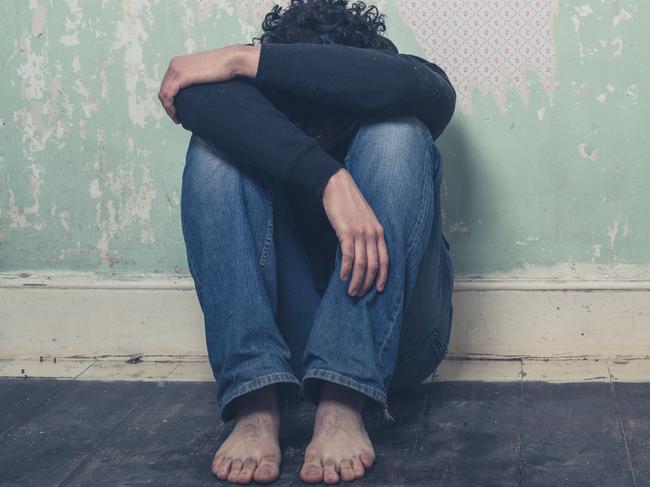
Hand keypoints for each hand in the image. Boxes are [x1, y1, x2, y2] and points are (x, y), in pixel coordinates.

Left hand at [158, 44, 259, 123]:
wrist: (230, 61)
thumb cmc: (223, 69)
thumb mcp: (204, 72)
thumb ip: (197, 79)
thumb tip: (197, 92)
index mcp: (178, 63)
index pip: (167, 84)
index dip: (170, 100)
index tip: (177, 111)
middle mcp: (174, 64)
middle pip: (163, 89)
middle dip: (168, 106)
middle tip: (177, 118)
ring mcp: (176, 69)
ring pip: (164, 94)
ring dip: (168, 109)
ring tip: (177, 119)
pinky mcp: (182, 76)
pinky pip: (168, 94)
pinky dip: (170, 107)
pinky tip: (177, 116)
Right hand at [322, 169, 388, 296]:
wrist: (337, 185)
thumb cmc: (348, 204)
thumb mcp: (363, 220)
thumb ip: (366, 236)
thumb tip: (361, 255)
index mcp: (379, 232)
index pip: (385, 260)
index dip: (382, 277)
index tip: (378, 290)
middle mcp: (373, 234)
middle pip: (374, 266)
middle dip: (367, 283)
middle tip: (359, 295)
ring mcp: (360, 233)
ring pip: (362, 264)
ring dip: (356, 281)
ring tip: (351, 291)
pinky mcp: (347, 231)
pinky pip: (348, 255)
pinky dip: (346, 269)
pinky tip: (342, 278)